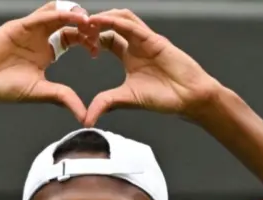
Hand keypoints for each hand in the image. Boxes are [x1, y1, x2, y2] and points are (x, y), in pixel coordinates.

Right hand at [0, 2, 98, 121]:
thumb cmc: (3, 88)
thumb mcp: (42, 93)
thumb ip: (65, 98)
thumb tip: (85, 116)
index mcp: (48, 51)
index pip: (74, 38)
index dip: (88, 41)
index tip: (99, 49)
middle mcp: (40, 38)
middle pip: (69, 23)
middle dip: (86, 26)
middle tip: (99, 33)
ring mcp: (29, 30)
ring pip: (57, 13)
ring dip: (75, 15)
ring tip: (91, 22)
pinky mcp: (19, 26)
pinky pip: (43, 16)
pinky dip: (59, 15)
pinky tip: (74, 18)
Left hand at [79, 9, 220, 125]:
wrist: (189, 99)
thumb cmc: (165, 98)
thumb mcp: (127, 99)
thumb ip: (106, 103)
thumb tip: (86, 118)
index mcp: (128, 56)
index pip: (104, 38)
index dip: (89, 37)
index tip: (73, 41)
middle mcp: (136, 45)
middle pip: (110, 24)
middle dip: (91, 24)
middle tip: (74, 29)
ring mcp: (145, 40)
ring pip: (120, 17)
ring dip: (101, 17)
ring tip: (84, 22)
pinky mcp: (154, 39)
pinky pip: (131, 24)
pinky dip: (114, 21)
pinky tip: (98, 21)